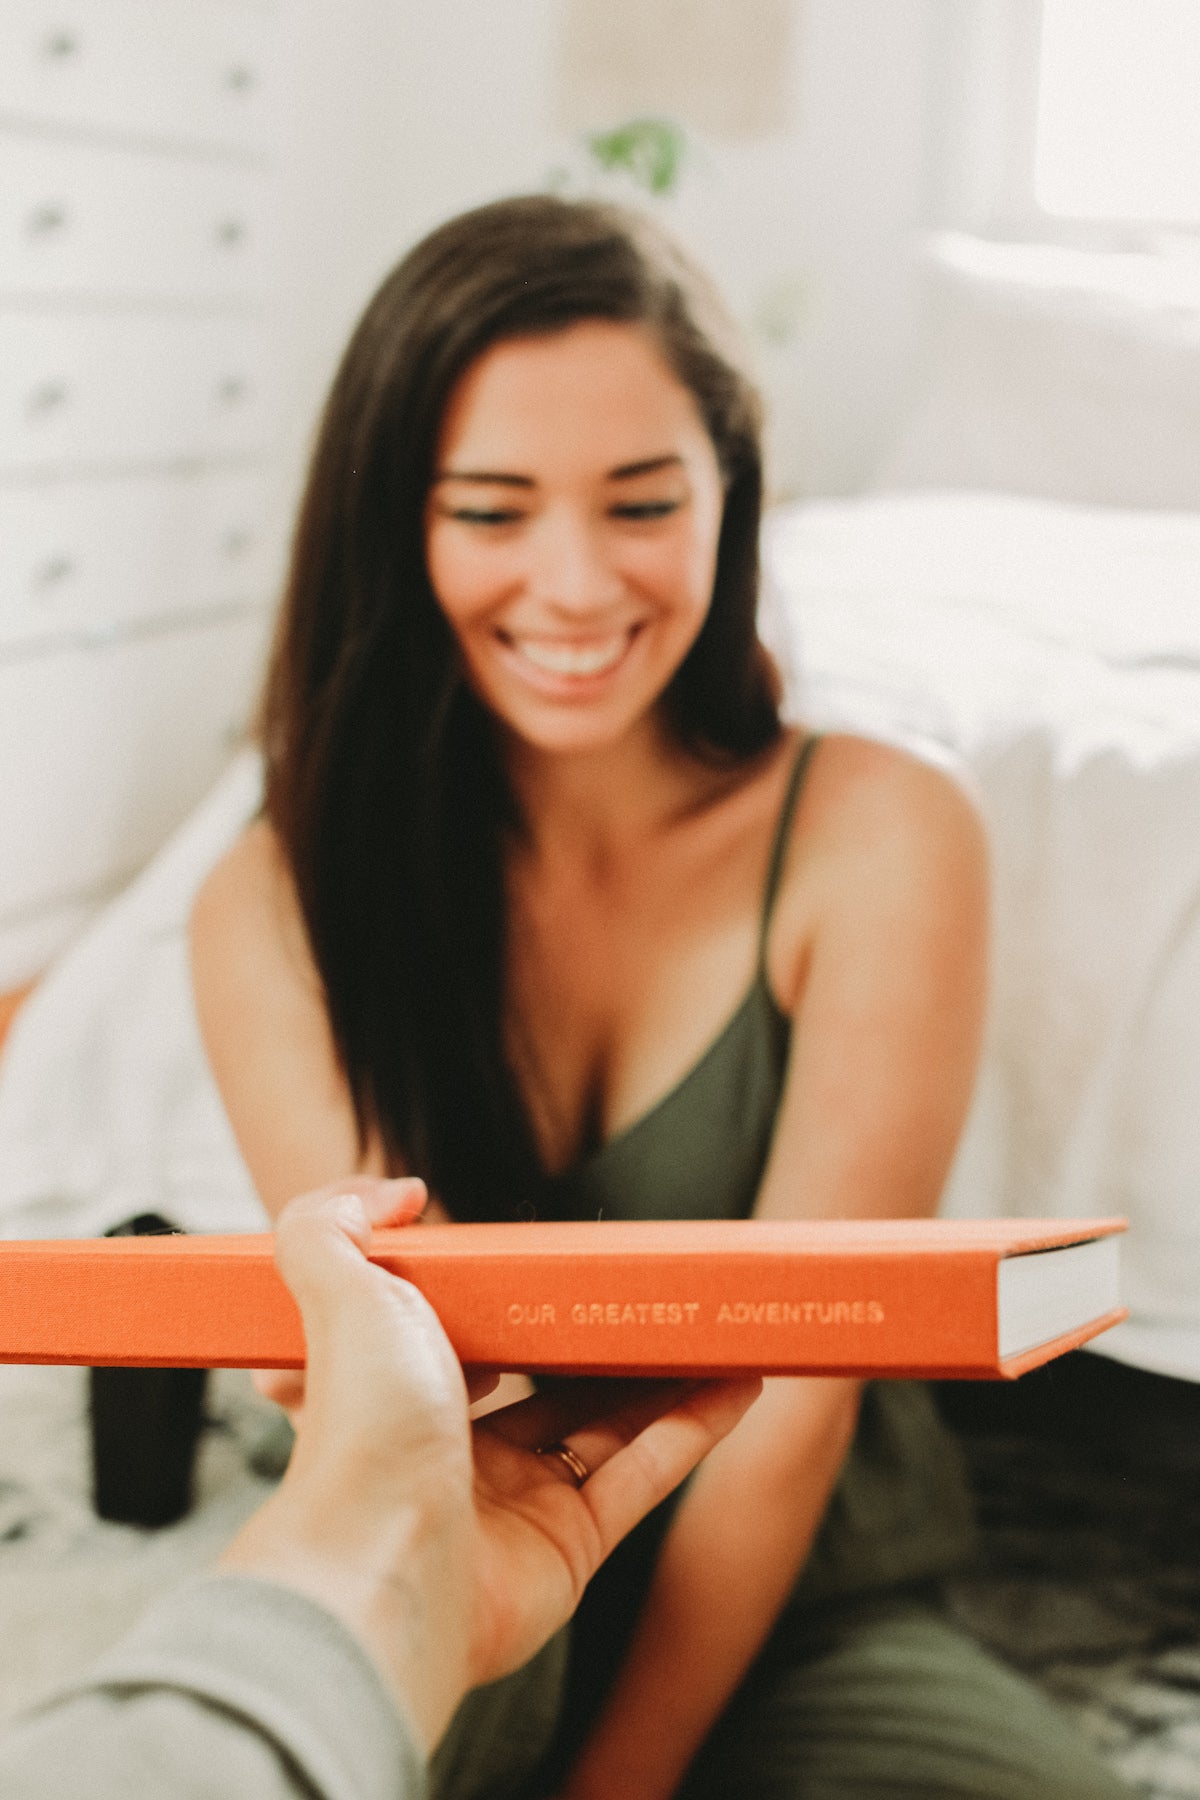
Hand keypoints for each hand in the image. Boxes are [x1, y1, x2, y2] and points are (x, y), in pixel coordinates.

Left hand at [221, 1178, 760, 1752]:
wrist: (386, 1579)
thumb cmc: (363, 1436)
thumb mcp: (338, 1294)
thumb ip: (334, 1221)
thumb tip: (397, 1191)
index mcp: (392, 1394)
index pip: (446, 1336)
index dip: (493, 1300)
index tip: (542, 1263)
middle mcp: (446, 1454)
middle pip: (537, 1385)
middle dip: (592, 1342)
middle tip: (643, 1296)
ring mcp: (510, 1507)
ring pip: (601, 1428)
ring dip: (662, 1380)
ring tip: (709, 1330)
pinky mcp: (568, 1551)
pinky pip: (643, 1477)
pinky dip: (694, 1429)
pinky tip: (737, 1384)